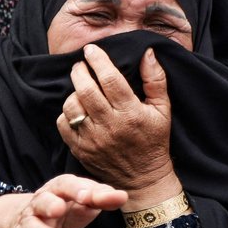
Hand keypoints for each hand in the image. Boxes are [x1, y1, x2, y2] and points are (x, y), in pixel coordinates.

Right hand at [0, 174, 127, 227]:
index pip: (65, 184)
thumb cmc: (66, 207)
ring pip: (30, 226)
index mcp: (57, 189)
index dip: (75, 189)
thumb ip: (101, 197)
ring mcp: (29, 225)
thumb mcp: (84, 200)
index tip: (88, 196)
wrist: (31, 222)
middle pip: (41, 202)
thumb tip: (122, 196)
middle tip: (58, 209)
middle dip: (49, 205)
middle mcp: (40, 204)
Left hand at [57, 45, 176, 202]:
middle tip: (81, 64)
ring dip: (73, 92)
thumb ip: (156, 80)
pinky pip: (63, 124)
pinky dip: (66, 113)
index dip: (98, 61)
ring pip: (72, 107)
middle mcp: (110, 126)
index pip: (110, 79)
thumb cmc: (154, 140)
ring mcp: (92, 140)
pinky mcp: (80, 150)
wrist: (143, 178)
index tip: (91, 49)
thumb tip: (147, 53)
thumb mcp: (163, 109)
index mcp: (131, 113)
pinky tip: (76, 108)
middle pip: (86, 90)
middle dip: (80, 71)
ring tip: (80, 87)